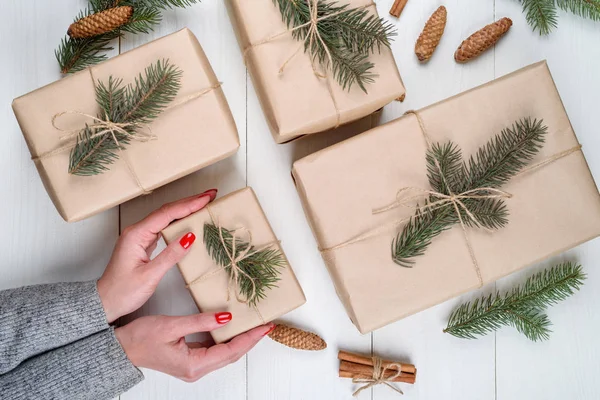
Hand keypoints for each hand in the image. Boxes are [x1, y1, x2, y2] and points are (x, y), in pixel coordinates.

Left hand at [97, 189, 217, 322]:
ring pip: (165, 216)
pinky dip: (178, 219)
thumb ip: (170, 255)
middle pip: (166, 210)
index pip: (166, 214)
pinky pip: (163, 225)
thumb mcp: (149, 276)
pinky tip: (188, 218)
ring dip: (185, 208)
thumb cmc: (123, 292)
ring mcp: (139, 236)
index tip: (207, 198)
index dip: (188, 205)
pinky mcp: (142, 242)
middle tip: (211, 195)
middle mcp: (136, 231)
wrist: (105, 302)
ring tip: (204, 203)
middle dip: (189, 201)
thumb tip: (190, 237)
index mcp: (136, 235)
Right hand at [115, 313, 274, 380]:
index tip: (265, 327)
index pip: (231, 351)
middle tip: (266, 325)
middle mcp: (196, 370)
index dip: (250, 338)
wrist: (120, 349)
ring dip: (240, 340)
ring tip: (255, 326)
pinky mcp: (190, 360)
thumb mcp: (171, 325)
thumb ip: (200, 322)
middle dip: (250, 340)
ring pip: (225, 354)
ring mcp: (193, 366)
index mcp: (194, 365)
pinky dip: (227, 340)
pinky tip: (234, 329)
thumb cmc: (140, 338)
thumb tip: (226, 318)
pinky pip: (215, 351)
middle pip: (232, 355)